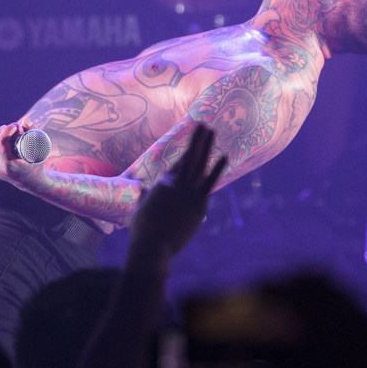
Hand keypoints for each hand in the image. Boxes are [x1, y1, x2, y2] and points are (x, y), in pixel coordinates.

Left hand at [0, 121, 43, 184]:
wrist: (28, 180)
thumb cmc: (35, 164)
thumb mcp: (40, 149)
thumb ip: (34, 132)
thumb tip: (24, 120)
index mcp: (8, 165)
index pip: (0, 141)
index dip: (8, 129)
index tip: (18, 126)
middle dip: (6, 128)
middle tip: (17, 129)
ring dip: (0, 131)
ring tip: (11, 132)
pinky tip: (2, 135)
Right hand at [128, 124, 225, 270]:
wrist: (153, 243)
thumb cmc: (144, 230)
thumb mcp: (142, 209)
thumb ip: (145, 196)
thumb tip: (143, 188)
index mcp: (163, 184)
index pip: (179, 164)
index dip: (188, 151)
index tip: (195, 139)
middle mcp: (176, 183)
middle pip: (189, 156)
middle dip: (197, 139)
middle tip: (203, 124)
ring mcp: (188, 191)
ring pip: (199, 163)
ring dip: (206, 145)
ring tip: (211, 130)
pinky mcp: (198, 202)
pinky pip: (210, 182)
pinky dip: (217, 168)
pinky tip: (225, 155)